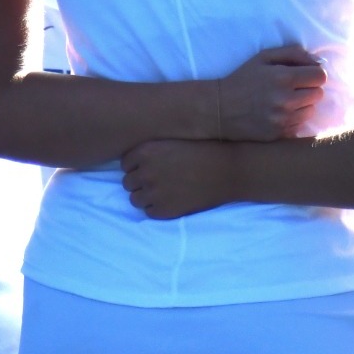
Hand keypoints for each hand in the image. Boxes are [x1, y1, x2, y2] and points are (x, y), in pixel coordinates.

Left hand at [121, 139, 236, 219]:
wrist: (228, 170)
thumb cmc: (205, 151)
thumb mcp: (173, 141)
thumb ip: (152, 150)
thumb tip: (135, 162)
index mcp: (146, 151)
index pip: (125, 163)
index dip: (137, 166)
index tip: (151, 167)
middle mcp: (145, 172)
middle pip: (128, 182)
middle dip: (140, 182)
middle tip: (160, 180)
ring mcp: (153, 193)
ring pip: (134, 199)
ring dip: (146, 197)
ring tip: (165, 192)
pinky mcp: (164, 211)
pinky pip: (149, 212)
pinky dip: (158, 208)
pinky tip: (172, 201)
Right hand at [214, 45, 324, 140]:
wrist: (220, 109)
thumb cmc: (243, 78)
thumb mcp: (264, 57)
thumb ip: (294, 53)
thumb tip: (319, 62)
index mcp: (283, 77)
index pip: (320, 76)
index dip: (314, 73)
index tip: (304, 75)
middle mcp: (286, 100)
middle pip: (319, 94)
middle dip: (309, 88)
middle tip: (293, 88)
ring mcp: (283, 120)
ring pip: (311, 111)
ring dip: (303, 105)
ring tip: (285, 100)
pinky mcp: (279, 134)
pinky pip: (300, 125)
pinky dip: (294, 118)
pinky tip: (279, 113)